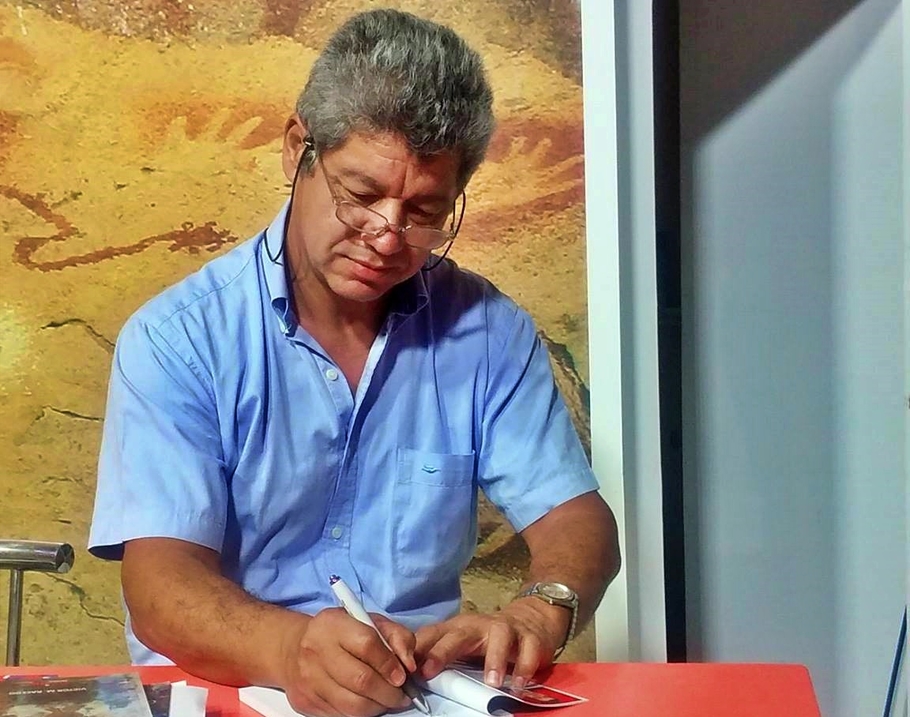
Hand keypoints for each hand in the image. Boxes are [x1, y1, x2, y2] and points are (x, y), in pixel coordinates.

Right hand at [280, 607, 416, 716]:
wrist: (295, 649)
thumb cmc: (340, 633)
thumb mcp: (369, 621)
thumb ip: (396, 636)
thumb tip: (409, 665)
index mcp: (333, 623)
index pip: (367, 644)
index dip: (390, 663)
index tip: (403, 675)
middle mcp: (316, 650)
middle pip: (361, 680)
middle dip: (389, 693)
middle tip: (402, 696)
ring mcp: (309, 678)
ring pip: (352, 705)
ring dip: (377, 707)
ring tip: (388, 701)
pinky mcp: (306, 701)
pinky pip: (341, 715)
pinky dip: (361, 714)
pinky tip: (368, 703)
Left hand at [415, 598, 569, 689]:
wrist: (532, 618)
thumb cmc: (488, 638)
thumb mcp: (463, 642)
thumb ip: (440, 654)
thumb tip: (408, 674)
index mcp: (457, 628)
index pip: (432, 634)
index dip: (416, 649)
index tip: (403, 667)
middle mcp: (478, 625)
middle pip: (458, 634)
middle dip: (442, 651)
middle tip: (429, 671)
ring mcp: (506, 629)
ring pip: (499, 637)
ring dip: (494, 659)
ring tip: (492, 683)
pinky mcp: (530, 637)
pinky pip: (528, 650)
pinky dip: (524, 667)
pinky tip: (519, 683)